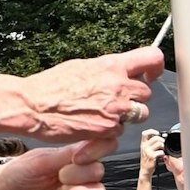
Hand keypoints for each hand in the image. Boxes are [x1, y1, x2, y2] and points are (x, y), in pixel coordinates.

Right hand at [0, 47, 162, 139]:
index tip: (150, 73)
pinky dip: (110, 130)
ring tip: (104, 112)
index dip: (155, 67)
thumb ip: (105, 69)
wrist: (34, 106)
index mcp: (111, 66)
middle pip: (146, 92)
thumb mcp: (81, 66)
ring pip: (138, 113)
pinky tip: (93, 124)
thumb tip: (117, 71)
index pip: (151, 58)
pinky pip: (120, 131)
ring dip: (127, 115)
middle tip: (118, 99)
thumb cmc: (52, 85)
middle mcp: (118, 86)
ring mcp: (115, 109)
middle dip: (135, 96)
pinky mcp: (108, 129)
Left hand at [0, 137, 114, 189]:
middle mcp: (76, 174)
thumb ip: (66, 154)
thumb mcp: (39, 159)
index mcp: (71, 155)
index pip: (101, 147)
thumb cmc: (15, 173)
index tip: (78, 158)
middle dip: (78, 175)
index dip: (97, 150)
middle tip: (58, 176)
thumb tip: (89, 144)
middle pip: (99, 172)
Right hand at [137, 129, 164, 171]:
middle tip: (163, 143)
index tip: (157, 133)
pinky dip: (163, 153)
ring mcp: (148, 151)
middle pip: (155, 137)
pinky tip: (162, 155)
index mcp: (143, 144)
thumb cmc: (147, 160)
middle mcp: (144, 146)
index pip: (145, 133)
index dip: (151, 131)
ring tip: (162, 150)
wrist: (145, 170)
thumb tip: (160, 138)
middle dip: (161, 139)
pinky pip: (161, 151)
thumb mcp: (146, 150)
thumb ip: (151, 143)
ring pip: (159, 143)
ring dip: (163, 146)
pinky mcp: (152, 156)